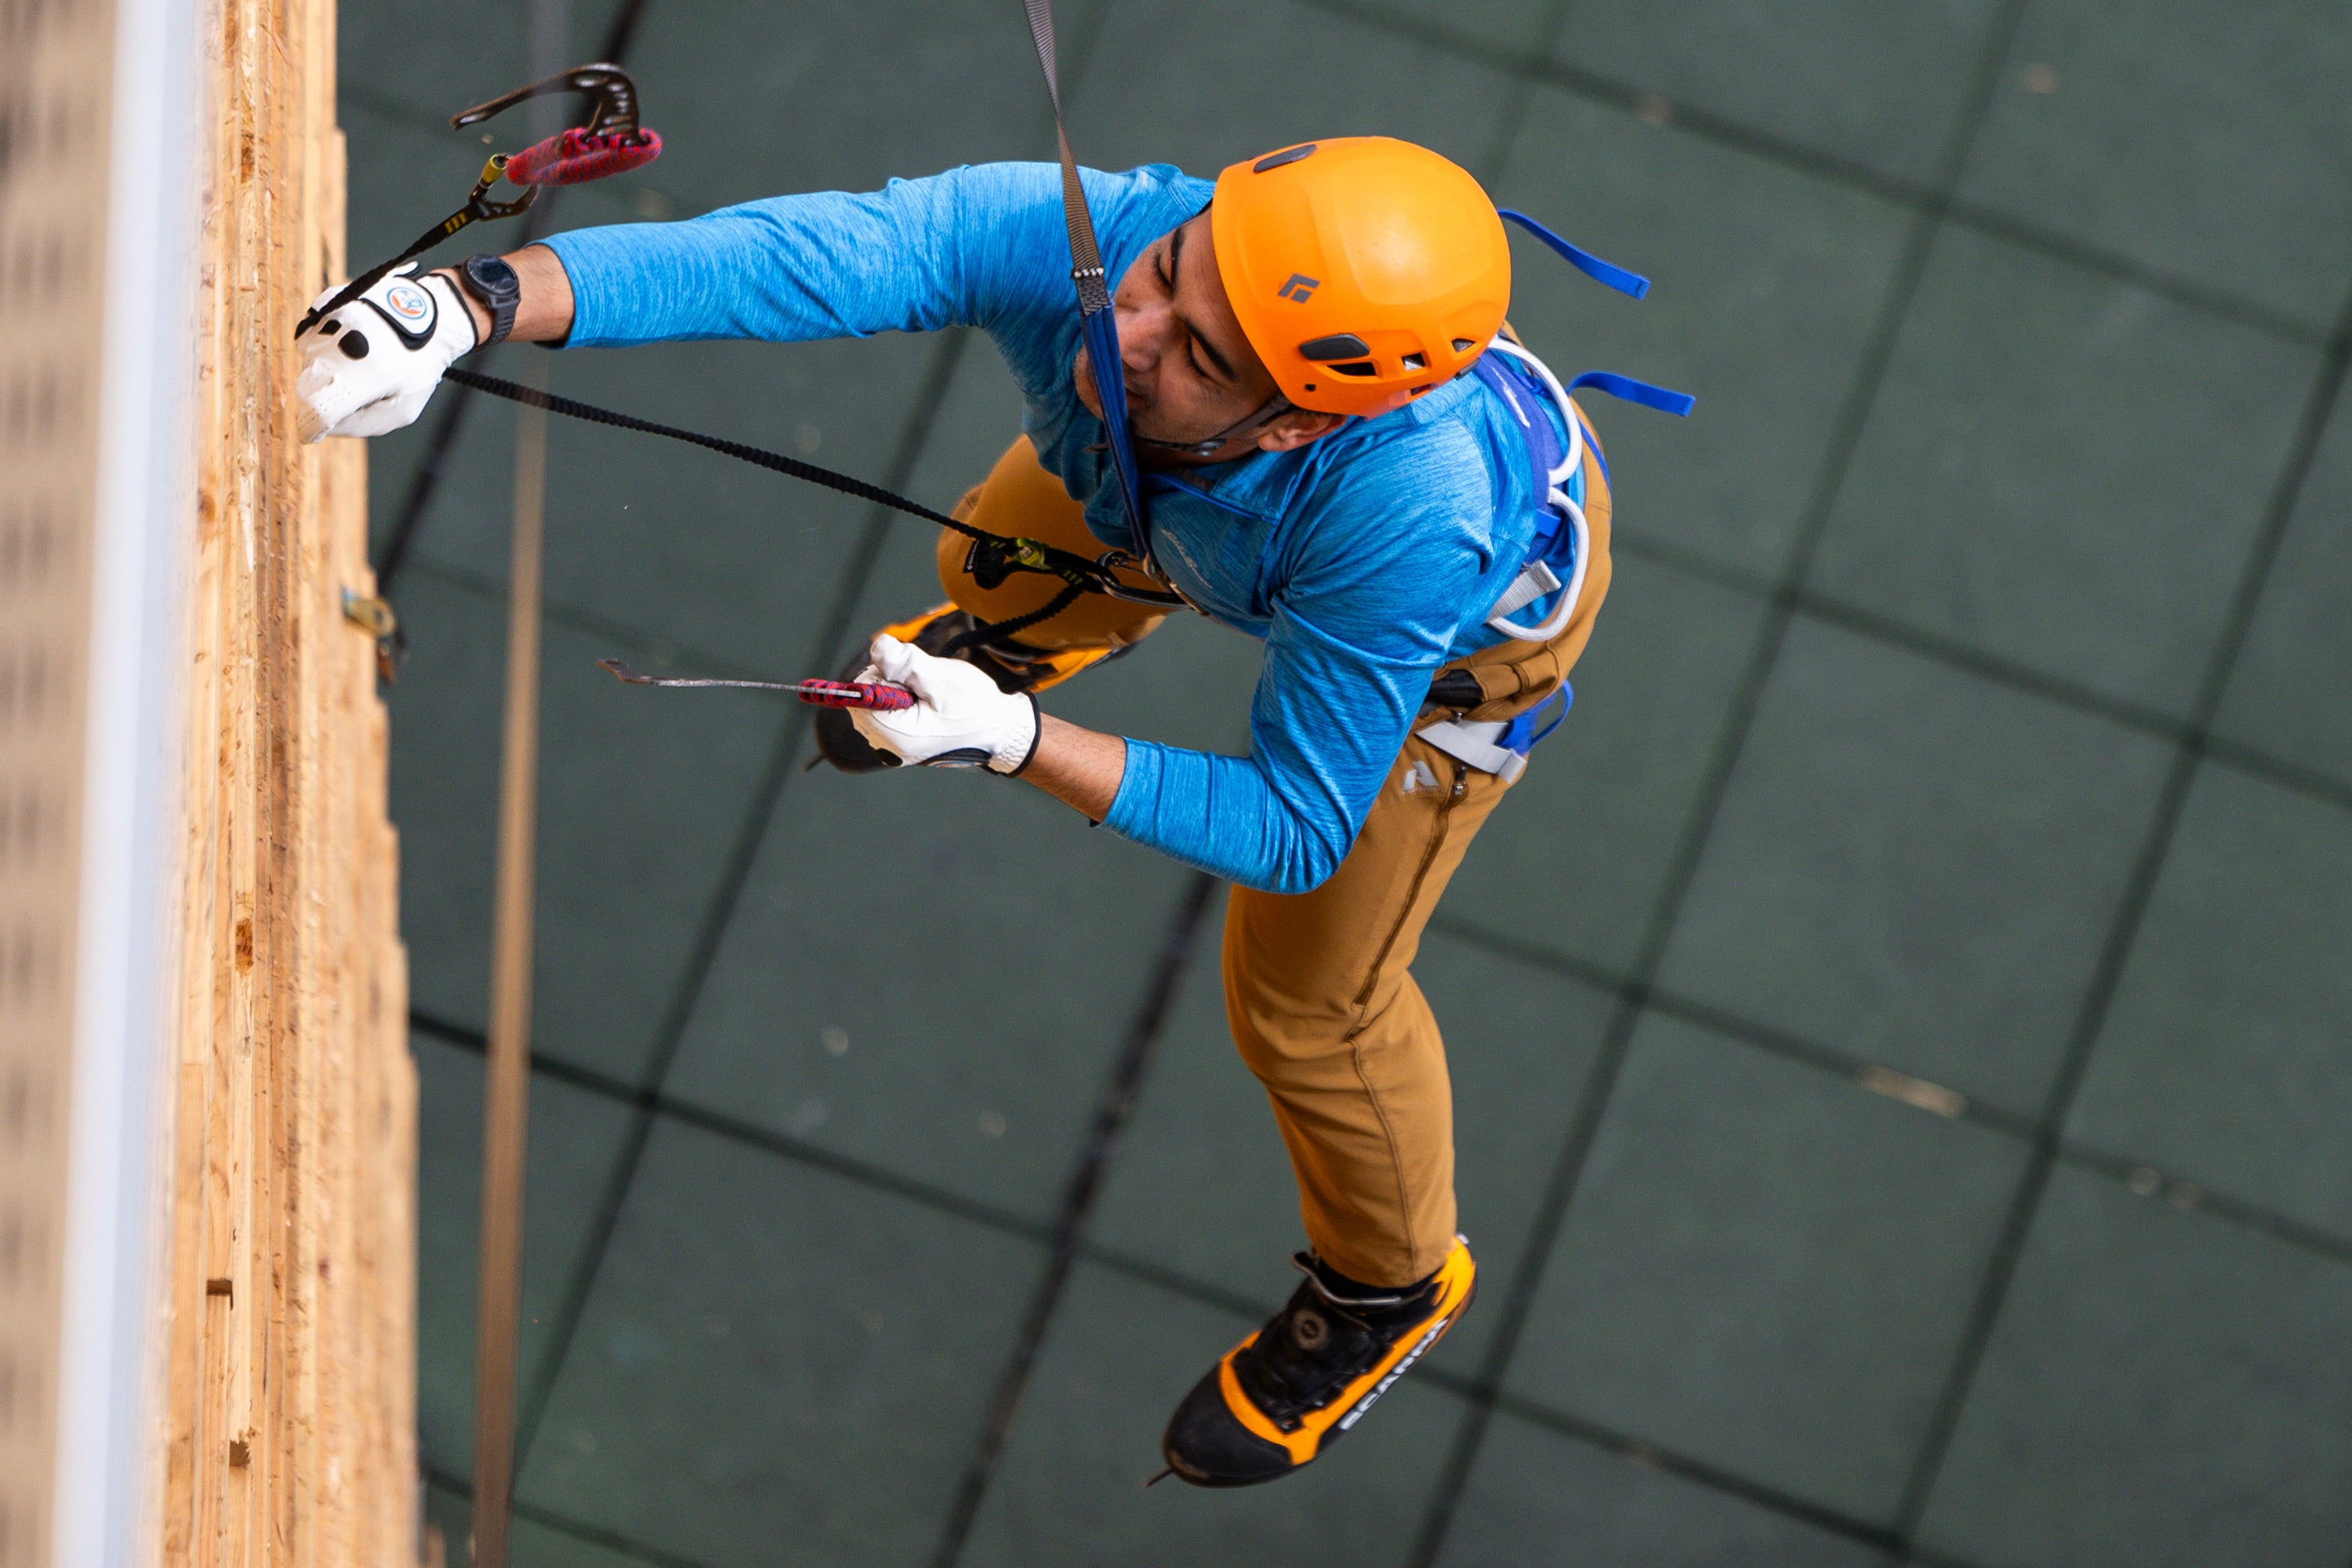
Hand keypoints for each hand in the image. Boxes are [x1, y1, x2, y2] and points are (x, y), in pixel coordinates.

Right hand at [294, 266, 475, 442]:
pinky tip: (352, 345)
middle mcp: (339, 346)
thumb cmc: (418, 369)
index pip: (315, 408)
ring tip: (358, 363)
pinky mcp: (325, 304)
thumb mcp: (401, 409)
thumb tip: (323, 428)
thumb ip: (361, 425)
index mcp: (362, 376)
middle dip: (321, 399)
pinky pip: (310, 337)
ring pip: (307, 361)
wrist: (431, 316)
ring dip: (325, 370)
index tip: (310, 434)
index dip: (310, 427)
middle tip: (352, 393)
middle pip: (306, 387)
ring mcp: (329, 322)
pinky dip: (325, 347)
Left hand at [849, 634, 1039, 773]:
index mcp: (896, 735)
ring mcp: (893, 746)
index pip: (860, 695)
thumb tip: (876, 647)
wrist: (998, 730)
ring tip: (930, 696)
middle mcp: (888, 746)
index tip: (912, 678)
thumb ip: (906, 663)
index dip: (883, 674)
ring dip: (898, 689)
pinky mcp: (900, 741)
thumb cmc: (976, 707)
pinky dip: (903, 699)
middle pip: (865, 699)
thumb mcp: (943, 679)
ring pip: (876, 702)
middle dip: (890, 681)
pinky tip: (926, 703)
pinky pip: (887, 711)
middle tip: (925, 687)